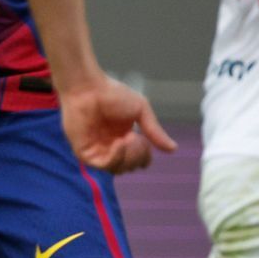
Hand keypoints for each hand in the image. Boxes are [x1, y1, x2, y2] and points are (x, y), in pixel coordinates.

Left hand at [59, 74, 177, 173]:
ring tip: (129, 137)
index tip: (146, 142)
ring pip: (118, 169)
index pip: (137, 160)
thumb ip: (154, 131)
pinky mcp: (85, 153)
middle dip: (138, 155)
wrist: (89, 88)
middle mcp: (110, 147)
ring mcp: (97, 151)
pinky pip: (104, 165)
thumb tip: (173, 149)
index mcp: (124, 138)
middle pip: (130, 167)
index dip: (145, 156)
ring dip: (129, 156)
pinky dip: (116, 157)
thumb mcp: (141, 111)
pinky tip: (120, 142)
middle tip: (137, 138)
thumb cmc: (112, 94)